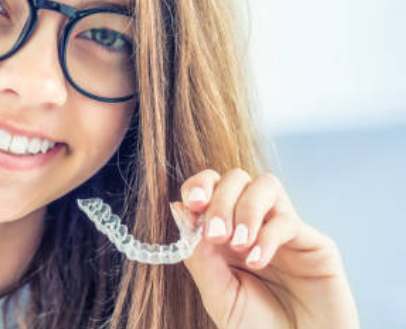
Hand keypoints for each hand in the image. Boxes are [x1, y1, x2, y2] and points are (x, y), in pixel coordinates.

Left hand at [178, 169, 358, 328]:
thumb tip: (178, 209)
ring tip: (237, 244)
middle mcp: (254, 224)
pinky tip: (257, 261)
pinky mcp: (314, 243)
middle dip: (221, 199)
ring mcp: (284, 231)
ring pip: (266, 185)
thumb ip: (199, 255)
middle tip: (216, 234)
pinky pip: (288, 221)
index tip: (191, 204)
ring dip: (245, 208)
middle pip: (237, 178)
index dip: (199, 186)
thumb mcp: (218, 294)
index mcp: (225, 232)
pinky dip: (267, 236)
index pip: (211, 187)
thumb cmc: (257, 327)